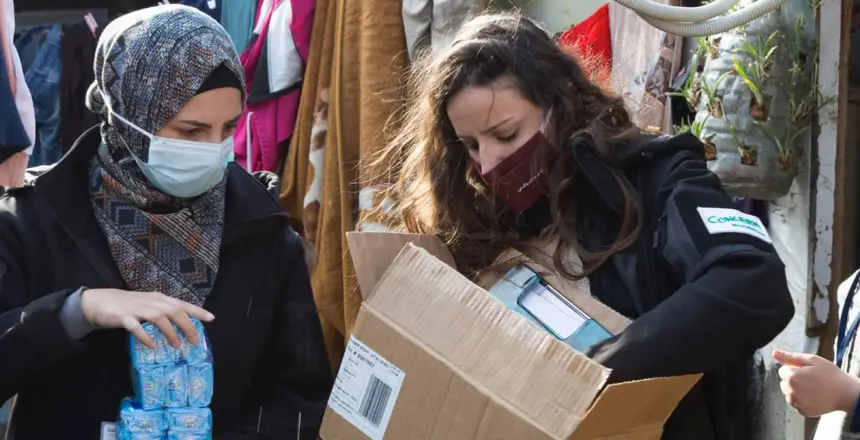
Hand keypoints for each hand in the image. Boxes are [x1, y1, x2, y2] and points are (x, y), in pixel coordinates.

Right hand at [80, 289, 214, 348]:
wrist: (100, 301)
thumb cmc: (129, 305)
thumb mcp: (150, 305)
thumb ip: (164, 312)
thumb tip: (182, 325)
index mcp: (160, 299)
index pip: (182, 304)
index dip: (197, 311)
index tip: (211, 318)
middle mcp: (151, 301)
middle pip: (174, 311)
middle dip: (187, 326)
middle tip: (194, 341)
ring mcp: (138, 309)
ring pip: (159, 318)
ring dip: (170, 332)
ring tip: (176, 345)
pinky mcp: (124, 317)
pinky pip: (136, 327)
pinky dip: (146, 336)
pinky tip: (153, 345)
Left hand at [774, 349, 859, 416]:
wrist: (845, 393)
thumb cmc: (830, 374)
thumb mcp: (812, 360)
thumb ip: (790, 357)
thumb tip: (774, 353)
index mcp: (792, 376)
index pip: (782, 371)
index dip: (794, 369)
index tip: (806, 371)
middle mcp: (791, 391)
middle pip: (783, 383)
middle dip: (793, 380)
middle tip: (810, 380)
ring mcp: (797, 402)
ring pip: (789, 394)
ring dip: (796, 391)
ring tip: (812, 389)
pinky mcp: (803, 411)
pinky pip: (796, 404)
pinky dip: (802, 401)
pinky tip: (813, 397)